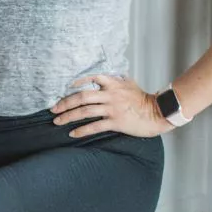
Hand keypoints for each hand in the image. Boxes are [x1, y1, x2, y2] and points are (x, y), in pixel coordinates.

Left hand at [51, 73, 171, 137]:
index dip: (77, 82)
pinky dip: (81, 130)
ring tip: (57, 121)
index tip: (66, 88)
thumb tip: (106, 78)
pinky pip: (94, 126)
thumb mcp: (129, 84)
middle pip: (81, 97)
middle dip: (64, 103)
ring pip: (85, 111)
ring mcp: (112, 108)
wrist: (158, 113)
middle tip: (53, 109)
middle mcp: (110, 95)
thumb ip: (116, 81)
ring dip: (68, 117)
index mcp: (113, 84)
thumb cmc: (144, 100)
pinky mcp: (116, 122)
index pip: (92, 79)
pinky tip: (72, 133)